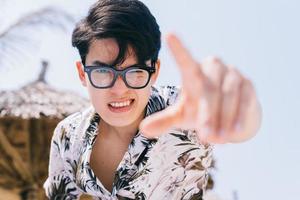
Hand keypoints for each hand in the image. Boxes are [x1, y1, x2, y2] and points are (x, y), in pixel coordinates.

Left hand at [139, 34, 261, 143]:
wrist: (229, 118)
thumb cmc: (200, 113)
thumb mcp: (181, 117)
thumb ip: (164, 121)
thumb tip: (143, 129)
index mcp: (193, 74)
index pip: (185, 61)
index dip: (178, 49)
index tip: (168, 34)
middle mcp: (212, 68)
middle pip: (209, 89)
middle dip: (208, 115)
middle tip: (206, 137)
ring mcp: (232, 74)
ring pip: (228, 94)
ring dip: (224, 118)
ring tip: (220, 139)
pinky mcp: (248, 84)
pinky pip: (246, 98)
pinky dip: (240, 115)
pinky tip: (236, 131)